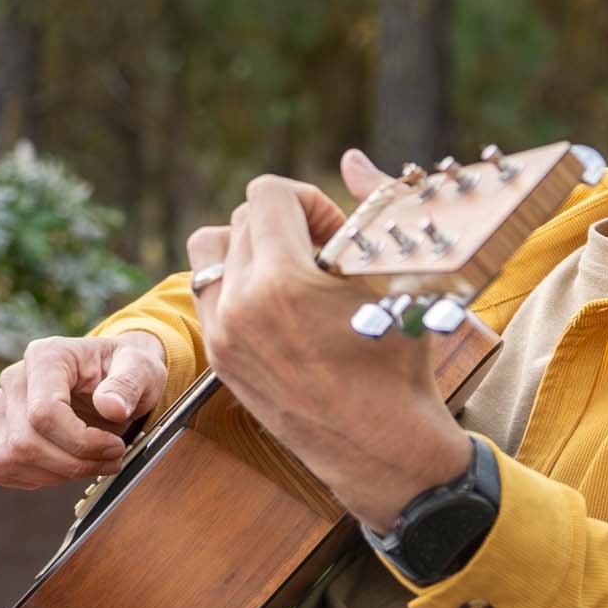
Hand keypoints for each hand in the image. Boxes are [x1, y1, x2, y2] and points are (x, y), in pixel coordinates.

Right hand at [0, 328, 168, 489]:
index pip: (44, 411)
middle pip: (25, 441)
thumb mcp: (142, 369)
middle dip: (74, 463)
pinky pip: (5, 470)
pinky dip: (42, 477)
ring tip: (94, 461)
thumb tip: (111, 407)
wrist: (115, 378)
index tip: (116, 447)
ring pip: (12, 459)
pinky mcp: (0, 435)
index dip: (81, 441)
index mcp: (46, 356)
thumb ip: (129, 384)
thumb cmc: (126, 370)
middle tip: (113, 459)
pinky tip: (70, 463)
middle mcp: (15, 379)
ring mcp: (3, 407)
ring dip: (59, 473)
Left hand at [199, 170, 470, 531]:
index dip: (308, 201)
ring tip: (290, 273)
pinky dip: (237, 285)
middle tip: (324, 256)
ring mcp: (223, 335)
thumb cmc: (398, 361)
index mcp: (282, 280)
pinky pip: (209, 295)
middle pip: (241, 219)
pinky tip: (279, 308)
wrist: (382, 448)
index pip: (266, 194)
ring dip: (248, 248)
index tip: (336, 233)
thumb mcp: (397, 278)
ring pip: (210, 252)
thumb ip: (371, 208)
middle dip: (284, 224)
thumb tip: (350, 160)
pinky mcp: (221, 360)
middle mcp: (239, 305)